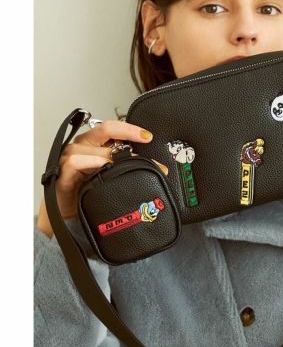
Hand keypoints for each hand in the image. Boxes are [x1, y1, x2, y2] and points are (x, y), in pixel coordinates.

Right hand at [37, 120, 157, 237]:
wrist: (74, 219)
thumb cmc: (92, 195)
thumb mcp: (114, 177)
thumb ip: (128, 167)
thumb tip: (158, 167)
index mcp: (93, 144)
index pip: (109, 127)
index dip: (128, 129)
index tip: (147, 137)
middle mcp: (81, 147)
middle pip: (102, 132)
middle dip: (127, 145)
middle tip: (146, 160)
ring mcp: (68, 160)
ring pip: (86, 146)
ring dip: (108, 155)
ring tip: (125, 166)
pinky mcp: (62, 176)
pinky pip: (74, 163)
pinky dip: (89, 162)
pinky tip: (102, 167)